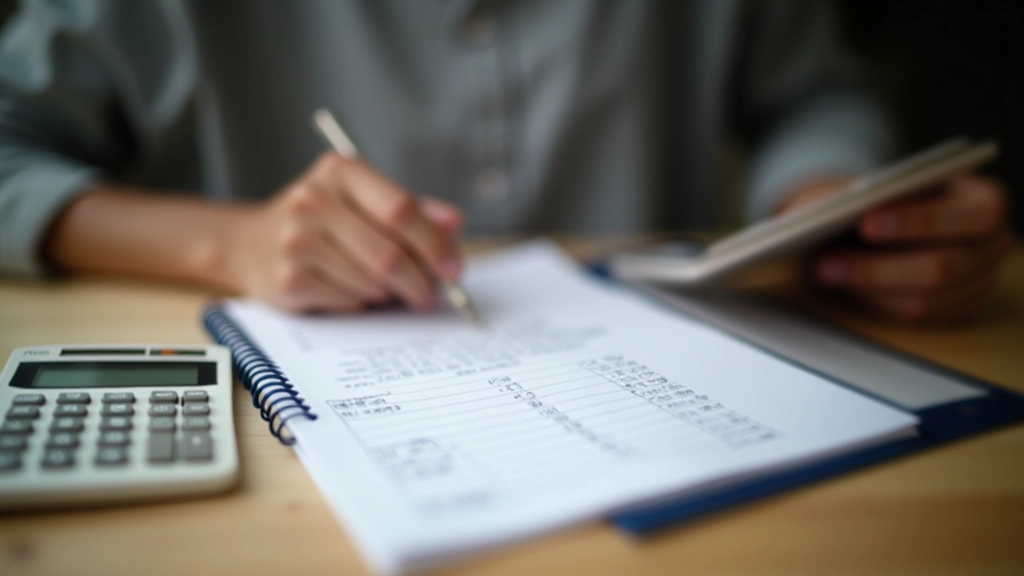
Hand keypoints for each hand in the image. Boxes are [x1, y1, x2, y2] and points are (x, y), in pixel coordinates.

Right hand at [224, 153, 463, 312]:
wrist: (247, 242)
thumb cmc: (321, 220)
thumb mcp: (362, 199)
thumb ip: (411, 209)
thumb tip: (455, 223)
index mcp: (340, 171)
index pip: (401, 209)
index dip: (434, 243)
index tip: (455, 268)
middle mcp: (313, 200)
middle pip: (389, 254)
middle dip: (421, 282)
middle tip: (432, 295)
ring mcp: (296, 240)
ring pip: (371, 283)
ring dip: (390, 294)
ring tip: (387, 289)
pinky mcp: (287, 279)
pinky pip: (348, 302)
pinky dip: (362, 303)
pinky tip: (354, 291)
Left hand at [783, 173, 1013, 321]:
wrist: (881, 216)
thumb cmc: (883, 196)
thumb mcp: (876, 184)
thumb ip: (866, 194)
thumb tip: (823, 211)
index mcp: (986, 200)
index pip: (971, 216)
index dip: (919, 221)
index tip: (865, 222)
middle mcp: (992, 245)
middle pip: (942, 269)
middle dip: (876, 267)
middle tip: (825, 262)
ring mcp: (978, 283)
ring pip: (922, 302)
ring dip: (867, 288)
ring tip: (825, 272)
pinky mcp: (955, 310)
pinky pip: (914, 320)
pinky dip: (875, 304)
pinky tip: (844, 288)